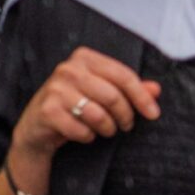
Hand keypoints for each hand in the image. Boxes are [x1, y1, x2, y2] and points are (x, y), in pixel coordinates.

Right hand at [11, 47, 159, 179]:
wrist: (38, 127)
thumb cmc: (75, 106)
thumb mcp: (103, 93)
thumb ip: (130, 89)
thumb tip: (156, 89)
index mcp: (85, 58)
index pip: (123, 75)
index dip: (142, 97)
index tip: (154, 114)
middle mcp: (68, 69)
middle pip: (113, 96)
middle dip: (125, 116)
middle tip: (126, 125)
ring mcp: (55, 88)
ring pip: (98, 114)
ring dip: (108, 128)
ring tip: (107, 130)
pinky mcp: (47, 110)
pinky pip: (81, 129)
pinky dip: (88, 136)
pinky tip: (85, 134)